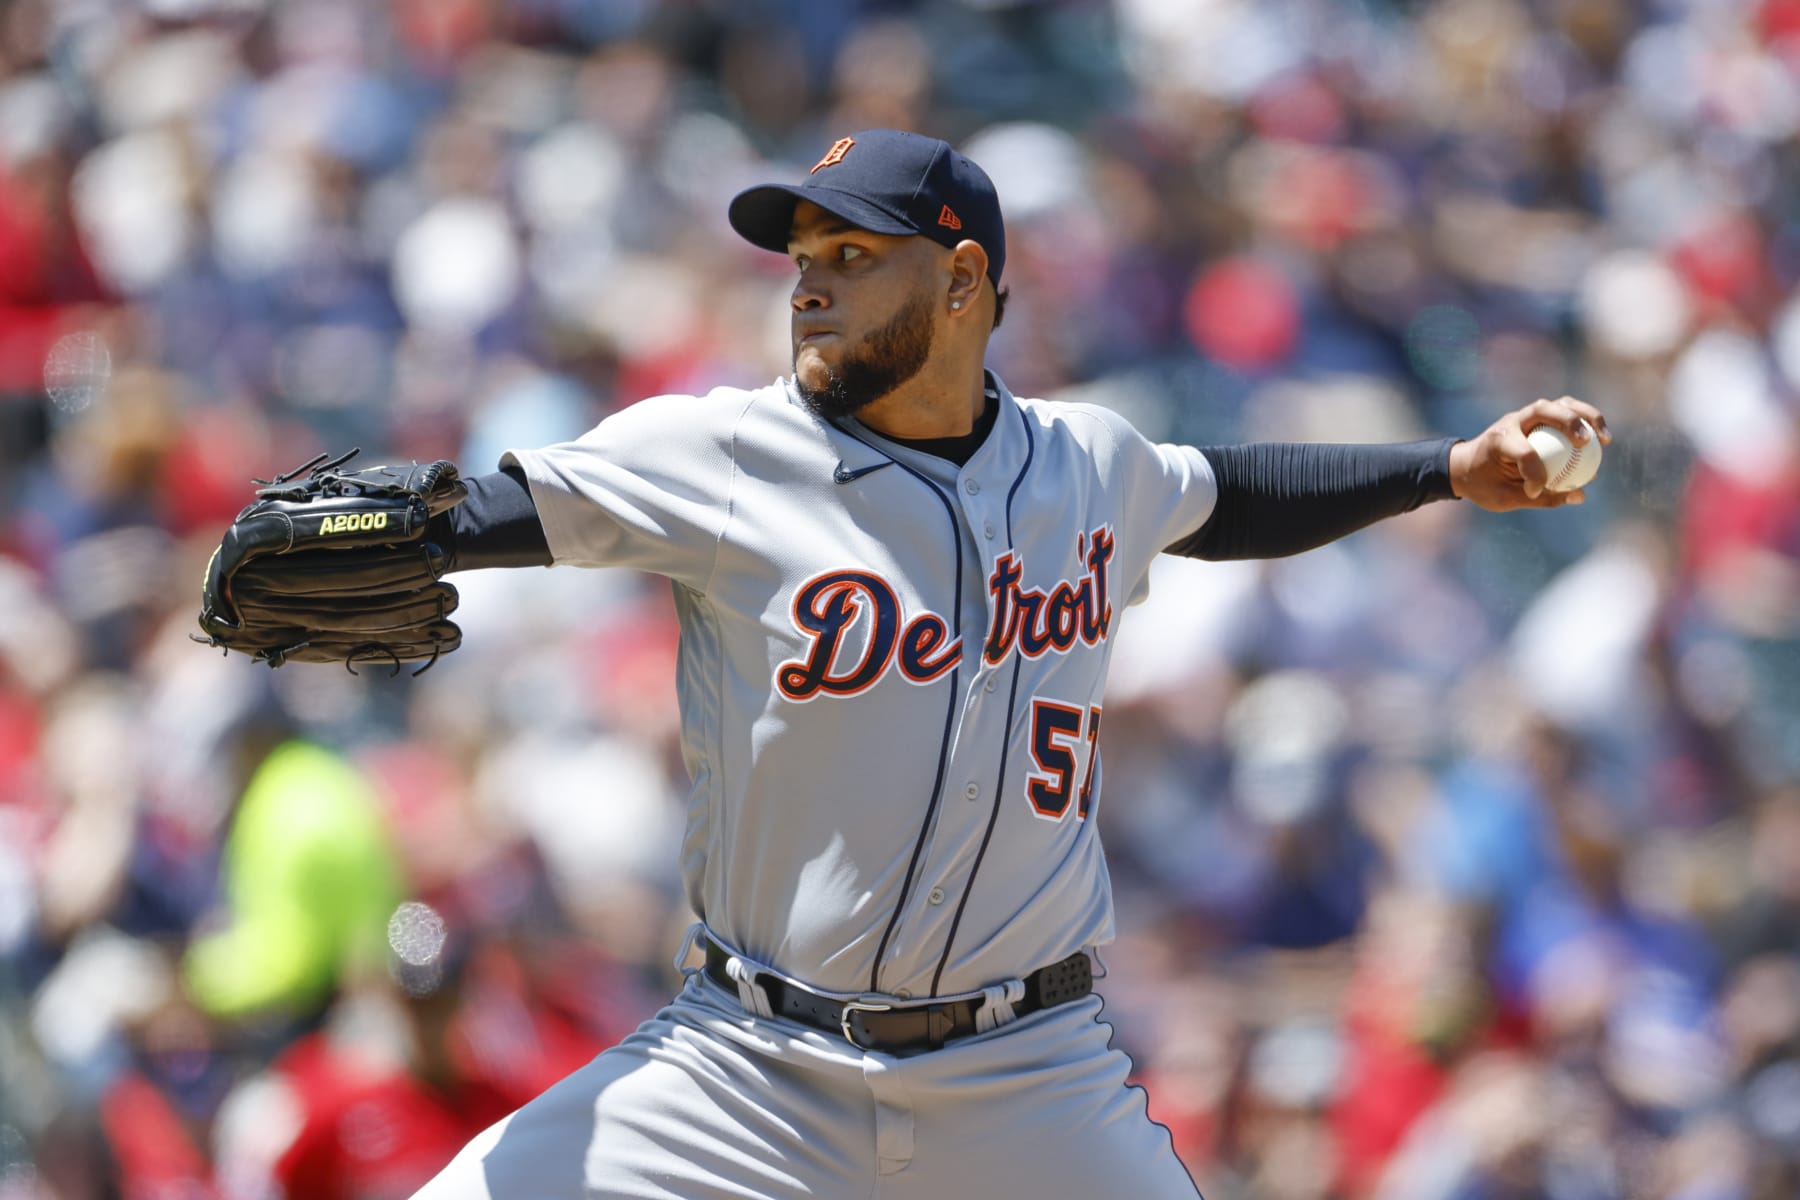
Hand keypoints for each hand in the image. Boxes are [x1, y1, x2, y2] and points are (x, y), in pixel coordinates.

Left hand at [1448, 396, 1611, 510]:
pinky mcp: (1536, 419)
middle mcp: (1512, 422)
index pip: (1524, 453)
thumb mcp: (1504, 498)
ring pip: (1559, 404)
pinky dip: (1584, 421)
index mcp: (1498, 441)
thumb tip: (1580, 496)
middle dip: (1569, 422)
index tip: (1533, 493)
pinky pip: (1565, 413)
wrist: (1464, 466)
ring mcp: (1525, 417)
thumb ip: (1541, 498)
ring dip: (1586, 415)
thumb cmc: (1483, 484)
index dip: (1535, 476)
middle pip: (1544, 409)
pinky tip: (1600, 440)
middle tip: (1588, 443)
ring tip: (1605, 439)